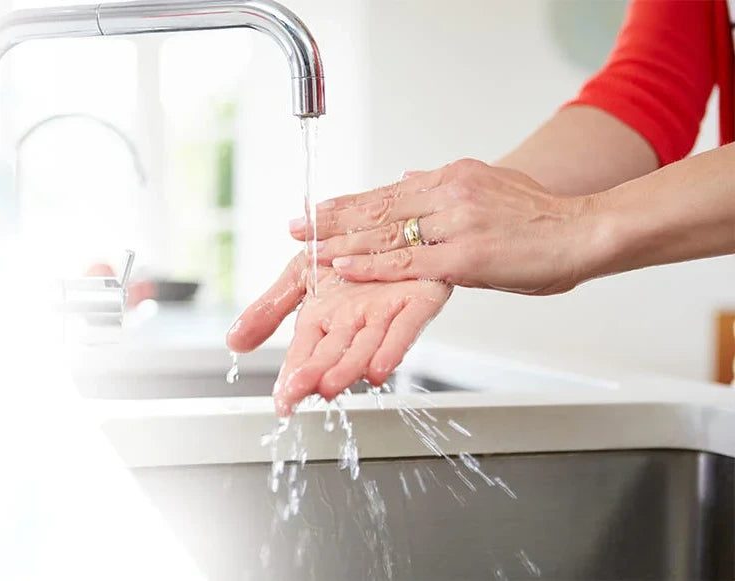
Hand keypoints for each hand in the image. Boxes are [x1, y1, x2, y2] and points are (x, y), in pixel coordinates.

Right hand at [226, 253, 450, 414]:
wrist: (386, 223)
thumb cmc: (346, 252)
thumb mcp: (299, 275)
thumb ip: (269, 309)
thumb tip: (234, 342)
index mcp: (323, 319)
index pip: (303, 353)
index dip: (292, 376)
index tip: (282, 401)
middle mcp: (353, 323)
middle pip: (332, 354)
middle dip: (316, 374)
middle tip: (299, 393)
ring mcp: (385, 314)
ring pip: (366, 346)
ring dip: (350, 367)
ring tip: (332, 385)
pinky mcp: (417, 301)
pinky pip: (405, 326)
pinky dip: (393, 346)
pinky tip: (381, 367)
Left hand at [289, 159, 599, 294]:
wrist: (585, 231)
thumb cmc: (543, 218)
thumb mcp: (492, 186)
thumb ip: (447, 188)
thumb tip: (408, 179)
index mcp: (454, 176)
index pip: (390, 191)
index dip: (351, 203)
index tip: (321, 208)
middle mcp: (450, 192)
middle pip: (379, 208)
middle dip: (333, 219)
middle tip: (297, 224)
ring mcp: (455, 223)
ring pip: (385, 233)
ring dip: (340, 242)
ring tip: (307, 247)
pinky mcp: (464, 256)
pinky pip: (406, 261)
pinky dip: (370, 265)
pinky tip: (342, 266)